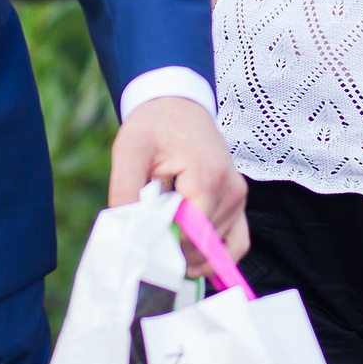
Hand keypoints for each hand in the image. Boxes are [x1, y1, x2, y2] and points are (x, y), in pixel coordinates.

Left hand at [110, 96, 249, 266]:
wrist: (178, 105)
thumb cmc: (154, 126)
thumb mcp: (129, 151)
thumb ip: (125, 192)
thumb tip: (127, 232)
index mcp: (206, 177)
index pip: (190, 235)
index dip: (164, 247)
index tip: (141, 242)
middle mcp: (229, 189)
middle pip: (202, 246)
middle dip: (173, 252)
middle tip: (147, 240)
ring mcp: (237, 197)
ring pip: (217, 249)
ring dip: (190, 252)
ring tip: (164, 235)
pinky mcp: (238, 201)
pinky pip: (238, 243)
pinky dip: (217, 256)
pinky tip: (192, 258)